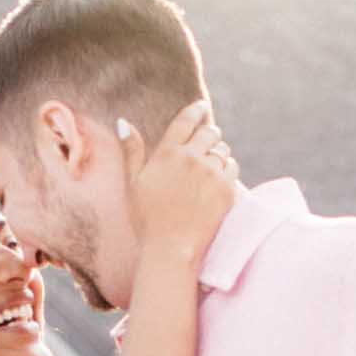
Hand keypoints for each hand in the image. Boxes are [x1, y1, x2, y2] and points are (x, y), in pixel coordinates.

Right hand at [120, 97, 238, 266]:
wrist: (170, 249)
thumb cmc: (146, 219)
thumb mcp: (133, 182)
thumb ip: (131, 150)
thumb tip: (122, 121)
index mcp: (167, 153)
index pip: (186, 121)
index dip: (196, 110)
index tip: (202, 107)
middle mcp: (191, 158)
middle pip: (209, 133)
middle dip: (209, 133)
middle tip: (208, 140)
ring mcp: (211, 174)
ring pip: (222, 149)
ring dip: (218, 152)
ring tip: (210, 164)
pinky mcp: (226, 190)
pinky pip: (233, 166)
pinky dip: (227, 167)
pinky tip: (219, 177)